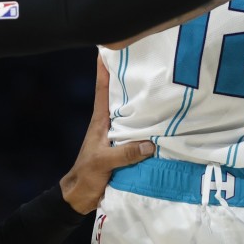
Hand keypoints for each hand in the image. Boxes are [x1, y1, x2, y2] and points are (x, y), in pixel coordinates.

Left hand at [59, 55, 153, 213]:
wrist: (79, 196)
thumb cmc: (86, 175)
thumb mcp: (103, 163)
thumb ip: (124, 153)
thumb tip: (151, 143)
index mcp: (100, 120)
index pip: (102, 88)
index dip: (104, 68)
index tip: (108, 46)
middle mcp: (109, 122)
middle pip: (119, 94)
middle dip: (129, 77)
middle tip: (146, 58)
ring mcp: (116, 134)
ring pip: (131, 111)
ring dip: (142, 99)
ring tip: (161, 84)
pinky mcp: (123, 147)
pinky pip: (138, 130)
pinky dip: (149, 124)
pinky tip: (164, 120)